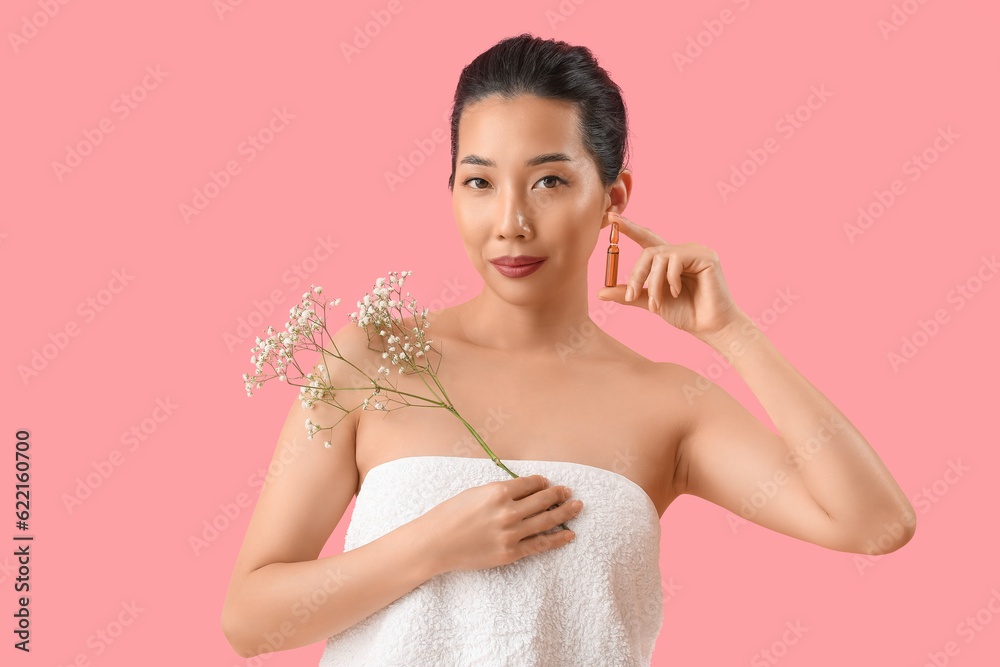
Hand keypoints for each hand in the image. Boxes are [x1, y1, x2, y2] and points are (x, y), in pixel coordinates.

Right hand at [420, 474, 581, 573]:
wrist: (435, 543)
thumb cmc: (450, 514)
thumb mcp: (475, 492)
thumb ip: (500, 491)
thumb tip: (523, 489)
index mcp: (498, 492)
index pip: (530, 484)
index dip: (542, 482)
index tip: (548, 483)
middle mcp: (508, 511)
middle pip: (543, 500)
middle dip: (559, 494)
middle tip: (568, 492)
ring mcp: (511, 534)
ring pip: (547, 521)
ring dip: (565, 512)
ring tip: (577, 506)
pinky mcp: (510, 553)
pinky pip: (540, 545)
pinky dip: (558, 539)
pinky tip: (570, 534)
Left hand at [597, 211, 743, 339]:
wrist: (709, 327)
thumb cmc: (685, 314)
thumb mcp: (650, 302)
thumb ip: (628, 294)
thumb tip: (599, 292)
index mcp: (670, 259)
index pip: (646, 239)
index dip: (629, 228)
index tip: (610, 218)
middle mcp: (682, 251)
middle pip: (648, 251)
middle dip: (636, 274)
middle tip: (632, 296)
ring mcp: (694, 251)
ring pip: (659, 258)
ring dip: (653, 284)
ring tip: (657, 304)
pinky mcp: (705, 256)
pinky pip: (675, 260)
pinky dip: (670, 280)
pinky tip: (676, 293)